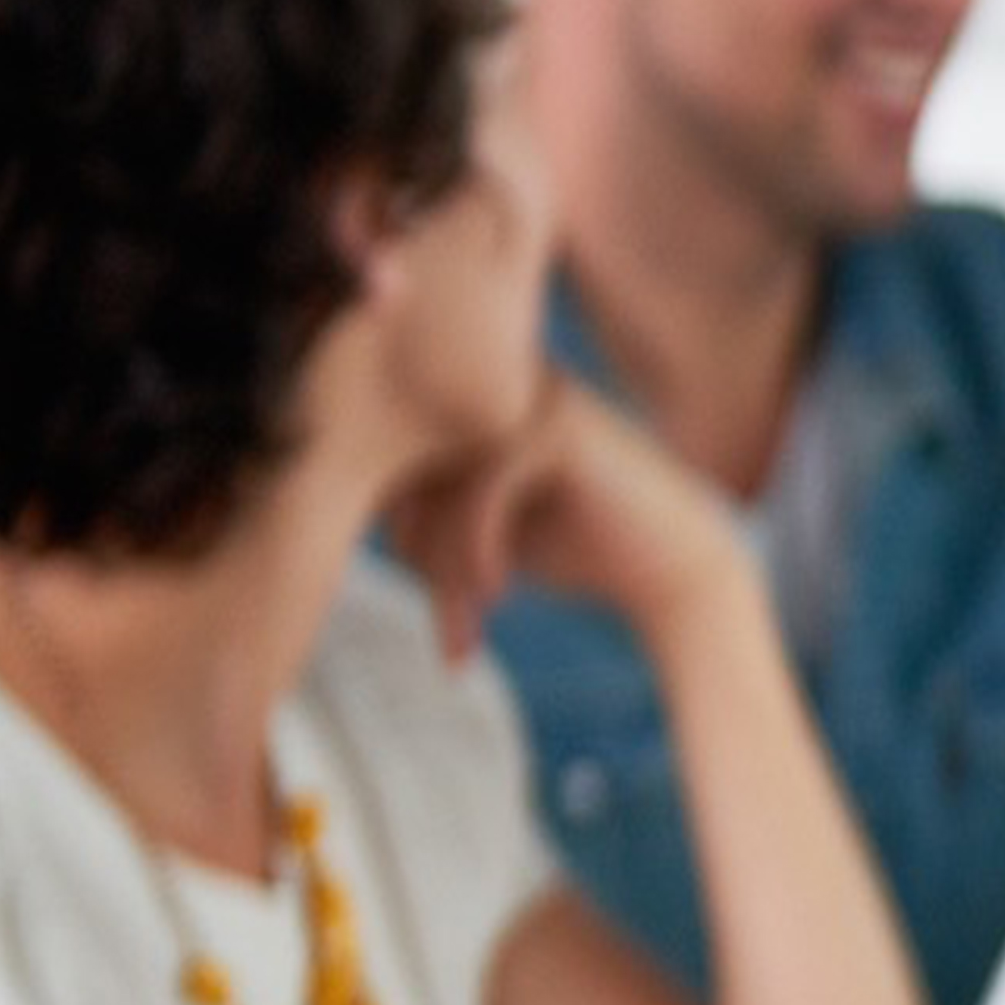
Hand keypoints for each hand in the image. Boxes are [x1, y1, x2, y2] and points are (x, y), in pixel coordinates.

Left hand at [380, 374, 750, 663]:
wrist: (679, 570)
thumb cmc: (578, 548)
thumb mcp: (479, 527)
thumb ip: (416, 505)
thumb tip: (325, 511)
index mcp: (479, 394)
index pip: (392, 456)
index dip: (398, 533)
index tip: (440, 602)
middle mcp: (500, 382)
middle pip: (405, 466)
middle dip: (418, 556)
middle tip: (454, 621)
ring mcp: (531, 396)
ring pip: (435, 482)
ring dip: (443, 565)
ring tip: (471, 619)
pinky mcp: (557, 429)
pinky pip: (475, 493)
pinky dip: (475, 554)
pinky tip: (500, 593)